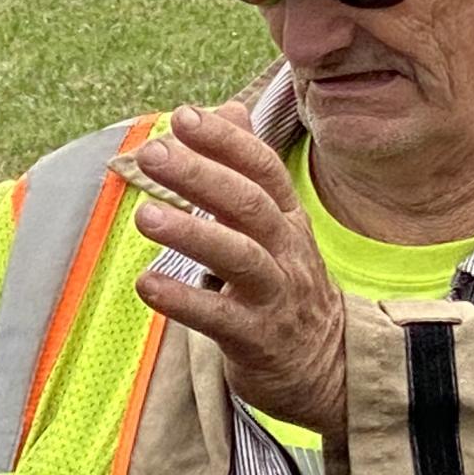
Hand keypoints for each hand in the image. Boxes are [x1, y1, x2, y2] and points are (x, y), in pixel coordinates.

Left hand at [132, 103, 348, 440]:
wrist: (329, 366)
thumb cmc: (285, 284)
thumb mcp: (277, 223)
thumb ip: (249, 168)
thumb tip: (227, 108)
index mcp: (287, 217)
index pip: (262, 168)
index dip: (225, 141)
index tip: (184, 116)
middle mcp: (286, 250)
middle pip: (249, 204)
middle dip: (200, 175)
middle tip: (152, 154)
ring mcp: (274, 295)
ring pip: (239, 256)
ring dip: (191, 232)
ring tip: (144, 215)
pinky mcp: (257, 339)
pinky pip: (220, 318)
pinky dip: (183, 301)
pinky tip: (147, 284)